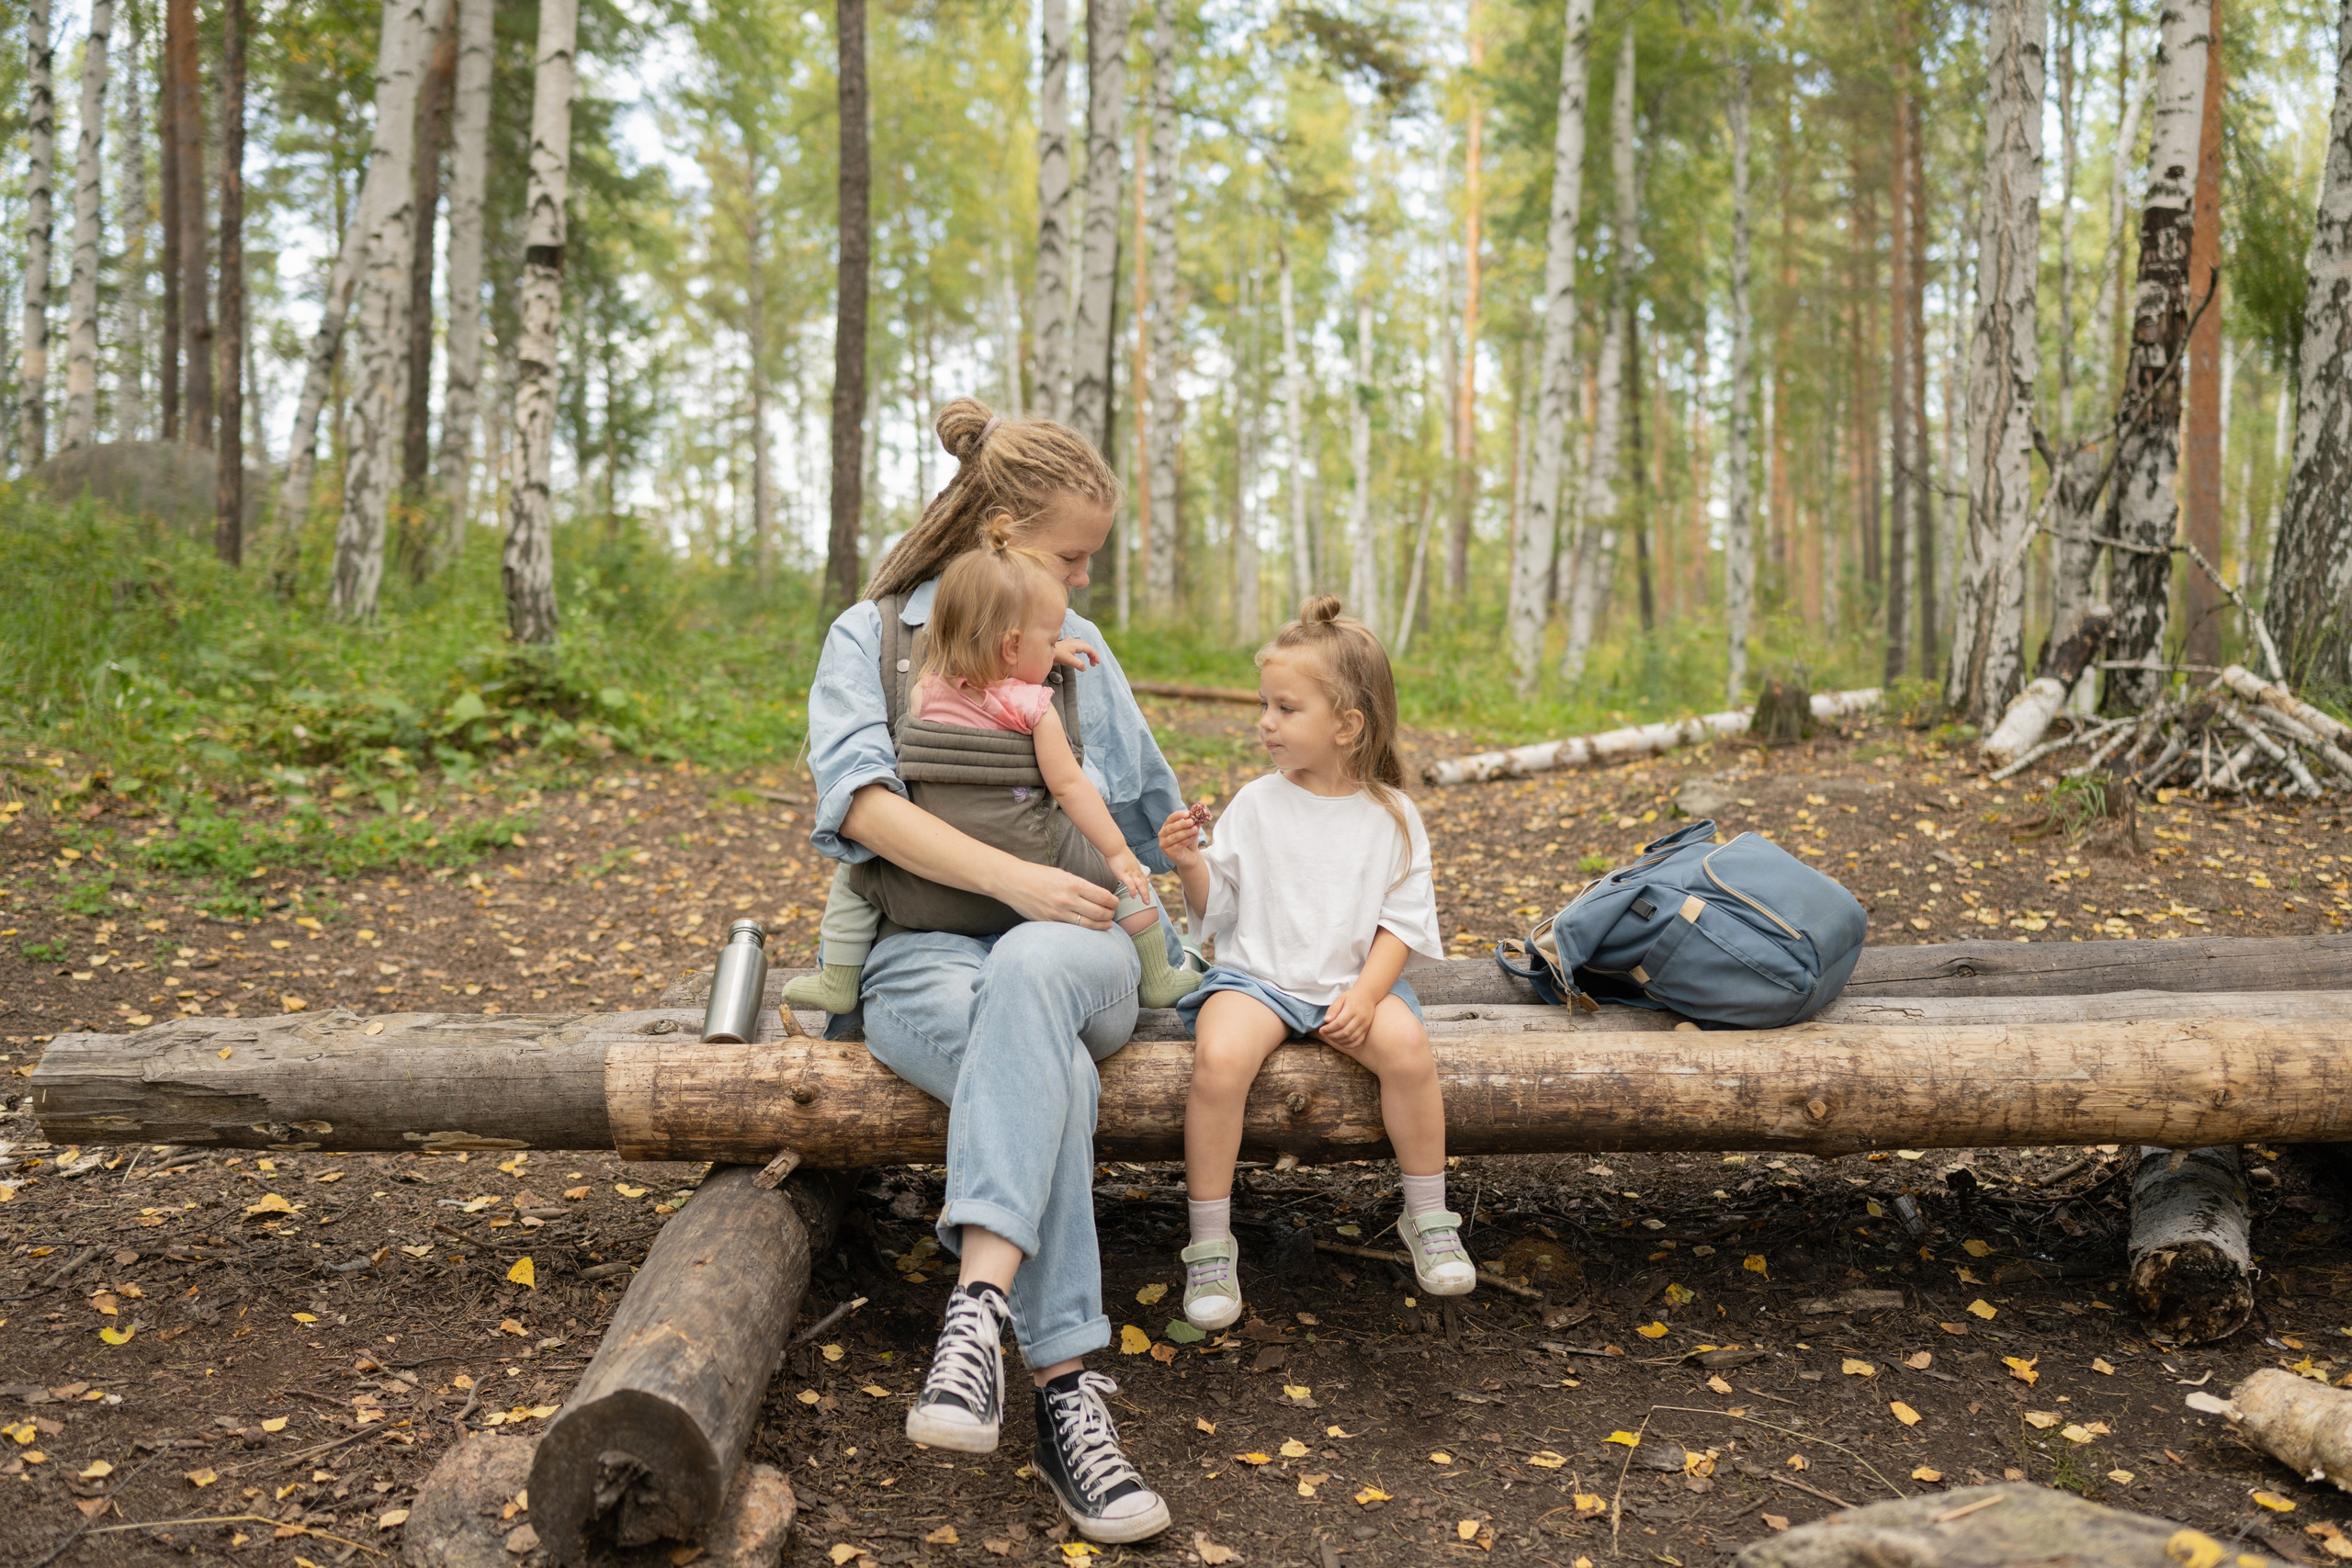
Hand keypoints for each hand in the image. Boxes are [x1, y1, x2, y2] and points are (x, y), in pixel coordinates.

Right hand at [997, 860, 1120, 929]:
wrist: (1012, 881)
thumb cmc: (1037, 875)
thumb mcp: (1062, 874)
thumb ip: (1079, 885)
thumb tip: (1098, 896)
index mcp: (1072, 883)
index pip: (1103, 896)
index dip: (1113, 901)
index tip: (1115, 902)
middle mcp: (1067, 899)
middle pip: (1099, 912)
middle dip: (1110, 914)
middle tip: (1112, 914)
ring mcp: (1057, 913)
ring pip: (1088, 924)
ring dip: (1101, 925)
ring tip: (1106, 924)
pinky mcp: (1049, 922)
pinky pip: (1072, 929)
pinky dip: (1083, 930)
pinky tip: (1088, 929)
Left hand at [1053, 637, 1101, 669]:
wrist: (1043, 649)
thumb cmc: (1056, 654)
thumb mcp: (1068, 660)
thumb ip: (1078, 664)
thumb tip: (1084, 668)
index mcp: (1076, 644)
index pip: (1090, 649)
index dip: (1095, 655)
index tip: (1097, 663)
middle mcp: (1073, 642)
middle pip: (1087, 646)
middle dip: (1092, 654)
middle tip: (1094, 663)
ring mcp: (1069, 642)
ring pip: (1082, 645)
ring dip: (1087, 652)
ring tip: (1089, 659)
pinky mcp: (1065, 644)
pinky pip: (1076, 645)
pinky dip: (1081, 650)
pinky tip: (1078, 653)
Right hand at [1107, 850, 1154, 907]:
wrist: (1115, 847)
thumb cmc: (1117, 852)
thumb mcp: (1125, 860)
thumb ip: (1126, 866)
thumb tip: (1124, 869)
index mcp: (1136, 868)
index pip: (1143, 879)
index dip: (1145, 887)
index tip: (1147, 893)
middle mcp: (1135, 871)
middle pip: (1144, 883)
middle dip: (1147, 893)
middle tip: (1148, 902)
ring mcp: (1130, 872)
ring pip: (1140, 885)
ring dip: (1144, 894)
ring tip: (1145, 902)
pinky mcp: (1124, 874)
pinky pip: (1130, 884)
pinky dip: (1133, 891)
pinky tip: (1133, 896)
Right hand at [1157, 808, 1206, 868]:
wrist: (1191, 856)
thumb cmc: (1189, 841)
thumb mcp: (1191, 830)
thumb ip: (1194, 823)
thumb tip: (1199, 814)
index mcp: (1166, 826)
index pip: (1170, 818)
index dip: (1178, 815)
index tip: (1187, 813)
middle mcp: (1162, 835)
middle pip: (1171, 828)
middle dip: (1182, 824)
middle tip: (1191, 821)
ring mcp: (1164, 844)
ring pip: (1175, 837)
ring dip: (1186, 832)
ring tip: (1195, 829)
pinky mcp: (1169, 853)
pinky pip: (1178, 845)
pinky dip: (1187, 840)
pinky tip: (1194, 836)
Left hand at [1318, 985, 1377, 1050]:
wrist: (1368, 996)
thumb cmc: (1352, 997)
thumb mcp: (1341, 998)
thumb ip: (1333, 1009)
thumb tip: (1326, 1021)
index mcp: (1353, 1009)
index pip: (1339, 1023)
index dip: (1329, 1029)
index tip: (1321, 1030)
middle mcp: (1360, 1018)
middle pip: (1345, 1032)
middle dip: (1332, 1036)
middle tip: (1325, 1034)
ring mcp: (1365, 1025)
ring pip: (1351, 1038)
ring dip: (1339, 1041)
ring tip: (1330, 1037)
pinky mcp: (1366, 1029)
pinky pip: (1358, 1041)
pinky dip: (1348, 1045)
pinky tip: (1340, 1042)